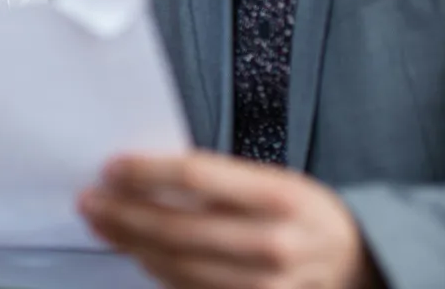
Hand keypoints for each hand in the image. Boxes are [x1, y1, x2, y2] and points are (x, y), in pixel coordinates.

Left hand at [79, 151, 378, 288]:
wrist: (354, 261)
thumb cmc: (302, 213)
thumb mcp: (274, 180)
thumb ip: (220, 180)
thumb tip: (145, 176)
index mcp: (280, 195)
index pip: (197, 176)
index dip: (146, 171)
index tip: (111, 167)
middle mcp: (275, 243)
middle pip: (178, 229)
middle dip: (124, 214)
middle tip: (90, 201)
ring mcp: (267, 286)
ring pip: (178, 267)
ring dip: (131, 245)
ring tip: (103, 225)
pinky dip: (158, 272)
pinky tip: (137, 253)